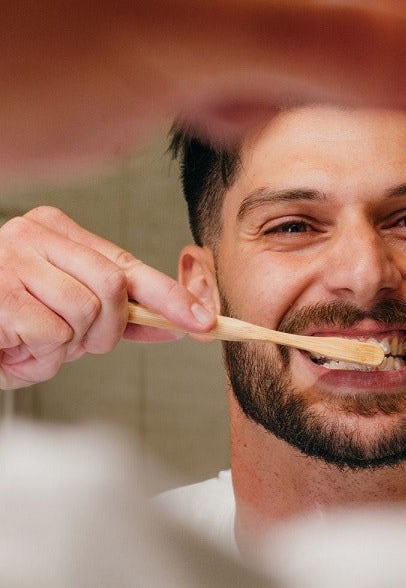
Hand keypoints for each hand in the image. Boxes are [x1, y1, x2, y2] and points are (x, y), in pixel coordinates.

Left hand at [0, 0, 405, 174]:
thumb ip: (304, 37)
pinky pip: (213, 79)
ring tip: (212, 104)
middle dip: (326, 56)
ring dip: (261, 91)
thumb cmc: (6, 40)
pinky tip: (186, 112)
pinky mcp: (136, 48)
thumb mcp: (169, 28)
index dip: (402, 6)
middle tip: (364, 106)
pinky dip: (218, 107)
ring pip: (257, 47)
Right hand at [0, 206, 215, 388]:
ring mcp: (11, 259)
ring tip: (32, 343)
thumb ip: (116, 314)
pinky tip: (14, 347)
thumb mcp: (65, 315)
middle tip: (77, 342)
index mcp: (55, 231)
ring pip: (85, 313)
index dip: (168, 296)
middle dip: (107, 330)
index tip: (204, 320)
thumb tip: (176, 323)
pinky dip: (40, 357)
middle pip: (113, 287)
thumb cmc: (6, 321)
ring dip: (66, 347)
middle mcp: (33, 234)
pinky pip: (52, 335)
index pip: (126, 263)